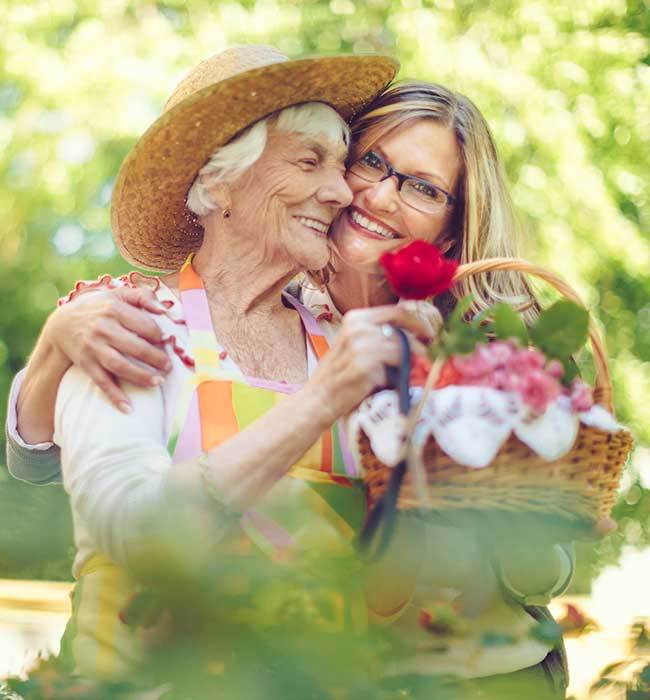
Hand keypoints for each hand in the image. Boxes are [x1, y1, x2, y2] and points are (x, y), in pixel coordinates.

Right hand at [44, 286, 171, 410]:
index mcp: (114, 309)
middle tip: (168, 366)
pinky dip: (114, 396)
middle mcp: (103, 328)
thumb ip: (143, 296)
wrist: (62, 323)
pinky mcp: (86, 363)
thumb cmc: (99, 308)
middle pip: (135, 347)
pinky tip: (128, 408)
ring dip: (141, 376)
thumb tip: (165, 310)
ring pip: (120, 365)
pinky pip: (102, 381)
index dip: (159, 335)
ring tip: (158, 382)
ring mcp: (93, 347)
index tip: (166, 342)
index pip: (144, 325)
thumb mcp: (118, 294)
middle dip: (155, 358)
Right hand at [307, 305, 430, 423]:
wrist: (319, 398)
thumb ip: (379, 336)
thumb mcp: (355, 345)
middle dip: (421, 342)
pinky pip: (396, 367)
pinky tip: (391, 383)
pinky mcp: (365, 365)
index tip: (429, 335)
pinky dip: (400, 376)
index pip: (397, 311)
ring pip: (403, 348)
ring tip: (410, 373)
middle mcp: (358, 327)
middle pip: (403, 329)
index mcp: (356, 318)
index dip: (418, 323)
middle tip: (429, 355)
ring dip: (412, 362)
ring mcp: (361, 345)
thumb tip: (416, 337)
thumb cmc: (339, 374)